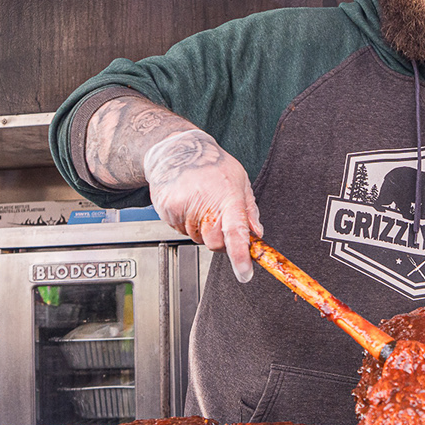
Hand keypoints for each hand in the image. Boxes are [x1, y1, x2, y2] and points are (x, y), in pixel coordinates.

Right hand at [143, 129, 263, 281]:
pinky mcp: (167, 210)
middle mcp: (204, 203)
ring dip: (202, 229)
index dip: (240, 256)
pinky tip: (188, 204)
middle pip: (215, 244)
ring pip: (198, 238)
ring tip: (201, 204)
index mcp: (227, 196)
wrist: (176, 151)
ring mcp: (183, 208)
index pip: (235, 233)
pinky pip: (181, 231)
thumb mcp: (239, 181)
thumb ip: (249, 211)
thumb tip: (257, 235)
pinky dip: (187, 223)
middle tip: (219, 218)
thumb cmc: (212, 165)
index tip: (245, 273)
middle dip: (220, 238)